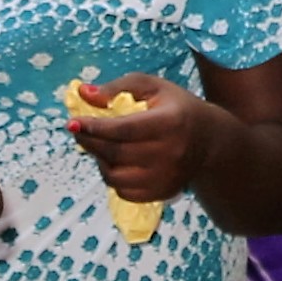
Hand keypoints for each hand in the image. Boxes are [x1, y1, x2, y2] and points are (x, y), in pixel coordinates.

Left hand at [60, 75, 213, 202]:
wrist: (209, 140)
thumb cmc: (176, 107)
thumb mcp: (153, 87)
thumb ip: (118, 88)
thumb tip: (83, 93)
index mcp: (170, 122)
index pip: (123, 129)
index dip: (94, 127)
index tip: (72, 122)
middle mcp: (169, 153)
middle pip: (115, 153)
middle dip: (89, 141)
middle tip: (78, 130)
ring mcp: (165, 177)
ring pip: (114, 176)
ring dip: (100, 160)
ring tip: (100, 145)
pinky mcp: (161, 192)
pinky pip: (123, 192)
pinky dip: (112, 177)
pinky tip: (115, 162)